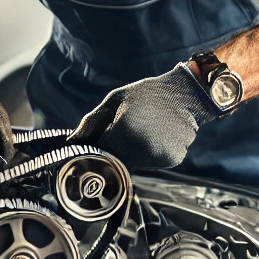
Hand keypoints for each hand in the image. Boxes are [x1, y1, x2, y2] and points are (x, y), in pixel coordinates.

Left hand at [70, 63, 217, 167]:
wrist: (187, 94)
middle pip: (115, 163)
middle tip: (118, 135)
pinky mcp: (171, 161)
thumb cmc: (146, 94)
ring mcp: (158, 157)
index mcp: (124, 131)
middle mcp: (141, 148)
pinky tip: (155, 135)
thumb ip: (91, 123)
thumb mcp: (114, 101)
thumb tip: (71, 144)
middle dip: (111, 153)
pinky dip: (147, 153)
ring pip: (132, 164)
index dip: (92, 154)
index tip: (91, 149)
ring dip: (130, 153)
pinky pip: (149, 162)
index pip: (98, 155)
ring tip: (140, 131)